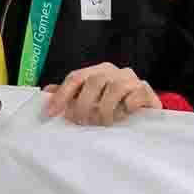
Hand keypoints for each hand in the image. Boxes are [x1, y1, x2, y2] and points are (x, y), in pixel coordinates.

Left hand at [44, 63, 159, 126]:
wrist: (146, 112)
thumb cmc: (115, 107)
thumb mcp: (91, 100)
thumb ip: (70, 95)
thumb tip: (46, 92)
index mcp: (98, 71)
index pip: (76, 77)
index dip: (62, 95)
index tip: (51, 113)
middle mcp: (114, 71)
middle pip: (94, 81)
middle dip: (84, 105)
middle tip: (82, 122)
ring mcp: (132, 80)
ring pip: (115, 88)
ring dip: (105, 109)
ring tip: (104, 122)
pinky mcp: (147, 91)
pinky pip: (135, 96)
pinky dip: (127, 107)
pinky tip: (125, 115)